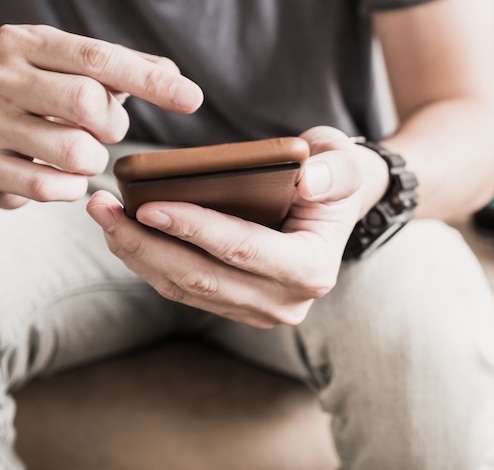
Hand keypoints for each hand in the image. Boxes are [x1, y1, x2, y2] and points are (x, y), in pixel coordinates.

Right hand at [0, 24, 202, 208]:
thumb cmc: (30, 87)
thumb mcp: (62, 62)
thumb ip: (118, 66)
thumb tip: (173, 74)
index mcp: (30, 45)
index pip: (99, 58)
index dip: (150, 81)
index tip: (191, 98)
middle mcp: (5, 79)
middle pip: (87, 102)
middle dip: (112, 123)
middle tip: (103, 126)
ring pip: (74, 151)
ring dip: (93, 159)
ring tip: (80, 150)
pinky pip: (50, 187)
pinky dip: (70, 187)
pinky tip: (61, 173)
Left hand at [86, 126, 388, 327]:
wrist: (331, 209)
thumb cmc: (332, 180)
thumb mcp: (345, 165)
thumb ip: (335, 172)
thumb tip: (308, 181)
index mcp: (311, 268)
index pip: (243, 250)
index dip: (194, 229)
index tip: (146, 206)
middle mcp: (286, 300)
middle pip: (203, 278)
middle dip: (147, 245)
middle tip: (103, 209)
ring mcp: (259, 309)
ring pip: (186, 289)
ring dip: (139, 255)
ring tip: (103, 217)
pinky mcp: (236, 305)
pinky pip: (184, 290)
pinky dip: (150, 263)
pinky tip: (124, 234)